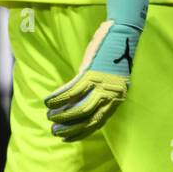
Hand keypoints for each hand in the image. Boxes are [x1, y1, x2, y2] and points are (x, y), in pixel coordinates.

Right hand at [45, 0, 146, 140]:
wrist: (124, 33)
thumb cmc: (115, 54)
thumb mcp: (112, 78)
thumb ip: (102, 91)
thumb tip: (84, 101)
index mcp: (117, 99)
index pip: (98, 123)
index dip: (81, 132)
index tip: (67, 138)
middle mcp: (111, 96)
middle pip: (88, 119)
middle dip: (69, 128)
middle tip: (54, 131)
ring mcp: (102, 85)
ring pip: (80, 108)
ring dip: (63, 115)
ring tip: (49, 117)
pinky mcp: (92, 73)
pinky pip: (73, 90)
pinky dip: (59, 97)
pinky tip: (48, 101)